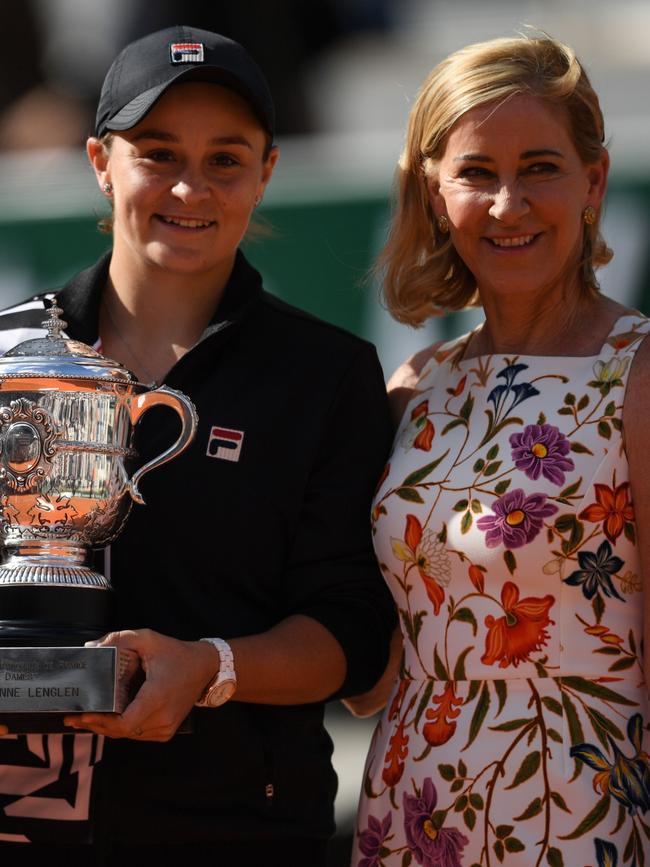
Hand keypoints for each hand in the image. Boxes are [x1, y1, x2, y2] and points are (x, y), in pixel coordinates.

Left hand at [63, 629, 219, 741]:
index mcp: (157, 697)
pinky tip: (108, 721)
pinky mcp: (166, 731)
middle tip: (73, 717)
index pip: (124, 723)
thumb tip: (92, 648)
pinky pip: (138, 734)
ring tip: (86, 719)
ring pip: (128, 735)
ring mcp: (165, 727)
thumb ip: (119, 639)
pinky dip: (122, 729)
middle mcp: (162, 717)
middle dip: (95, 725)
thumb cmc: (176, 653)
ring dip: (107, 728)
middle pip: (121, 731)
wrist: (204, 667)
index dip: (100, 722)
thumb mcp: (148, 639)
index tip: (83, 714)